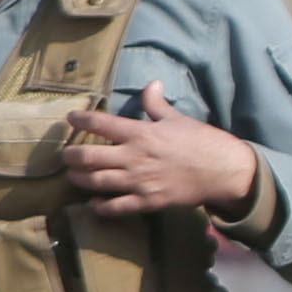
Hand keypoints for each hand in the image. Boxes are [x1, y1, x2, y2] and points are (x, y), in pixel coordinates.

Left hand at [57, 81, 265, 220]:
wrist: (224, 171)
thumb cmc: (203, 141)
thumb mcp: (178, 119)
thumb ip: (157, 104)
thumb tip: (152, 84)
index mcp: (141, 133)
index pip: (100, 123)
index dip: (80, 119)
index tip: (71, 118)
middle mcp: (134, 157)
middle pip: (87, 157)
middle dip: (71, 156)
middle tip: (66, 156)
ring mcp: (139, 181)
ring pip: (95, 182)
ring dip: (79, 179)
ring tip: (74, 176)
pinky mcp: (147, 201)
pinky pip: (115, 207)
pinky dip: (100, 206)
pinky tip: (95, 203)